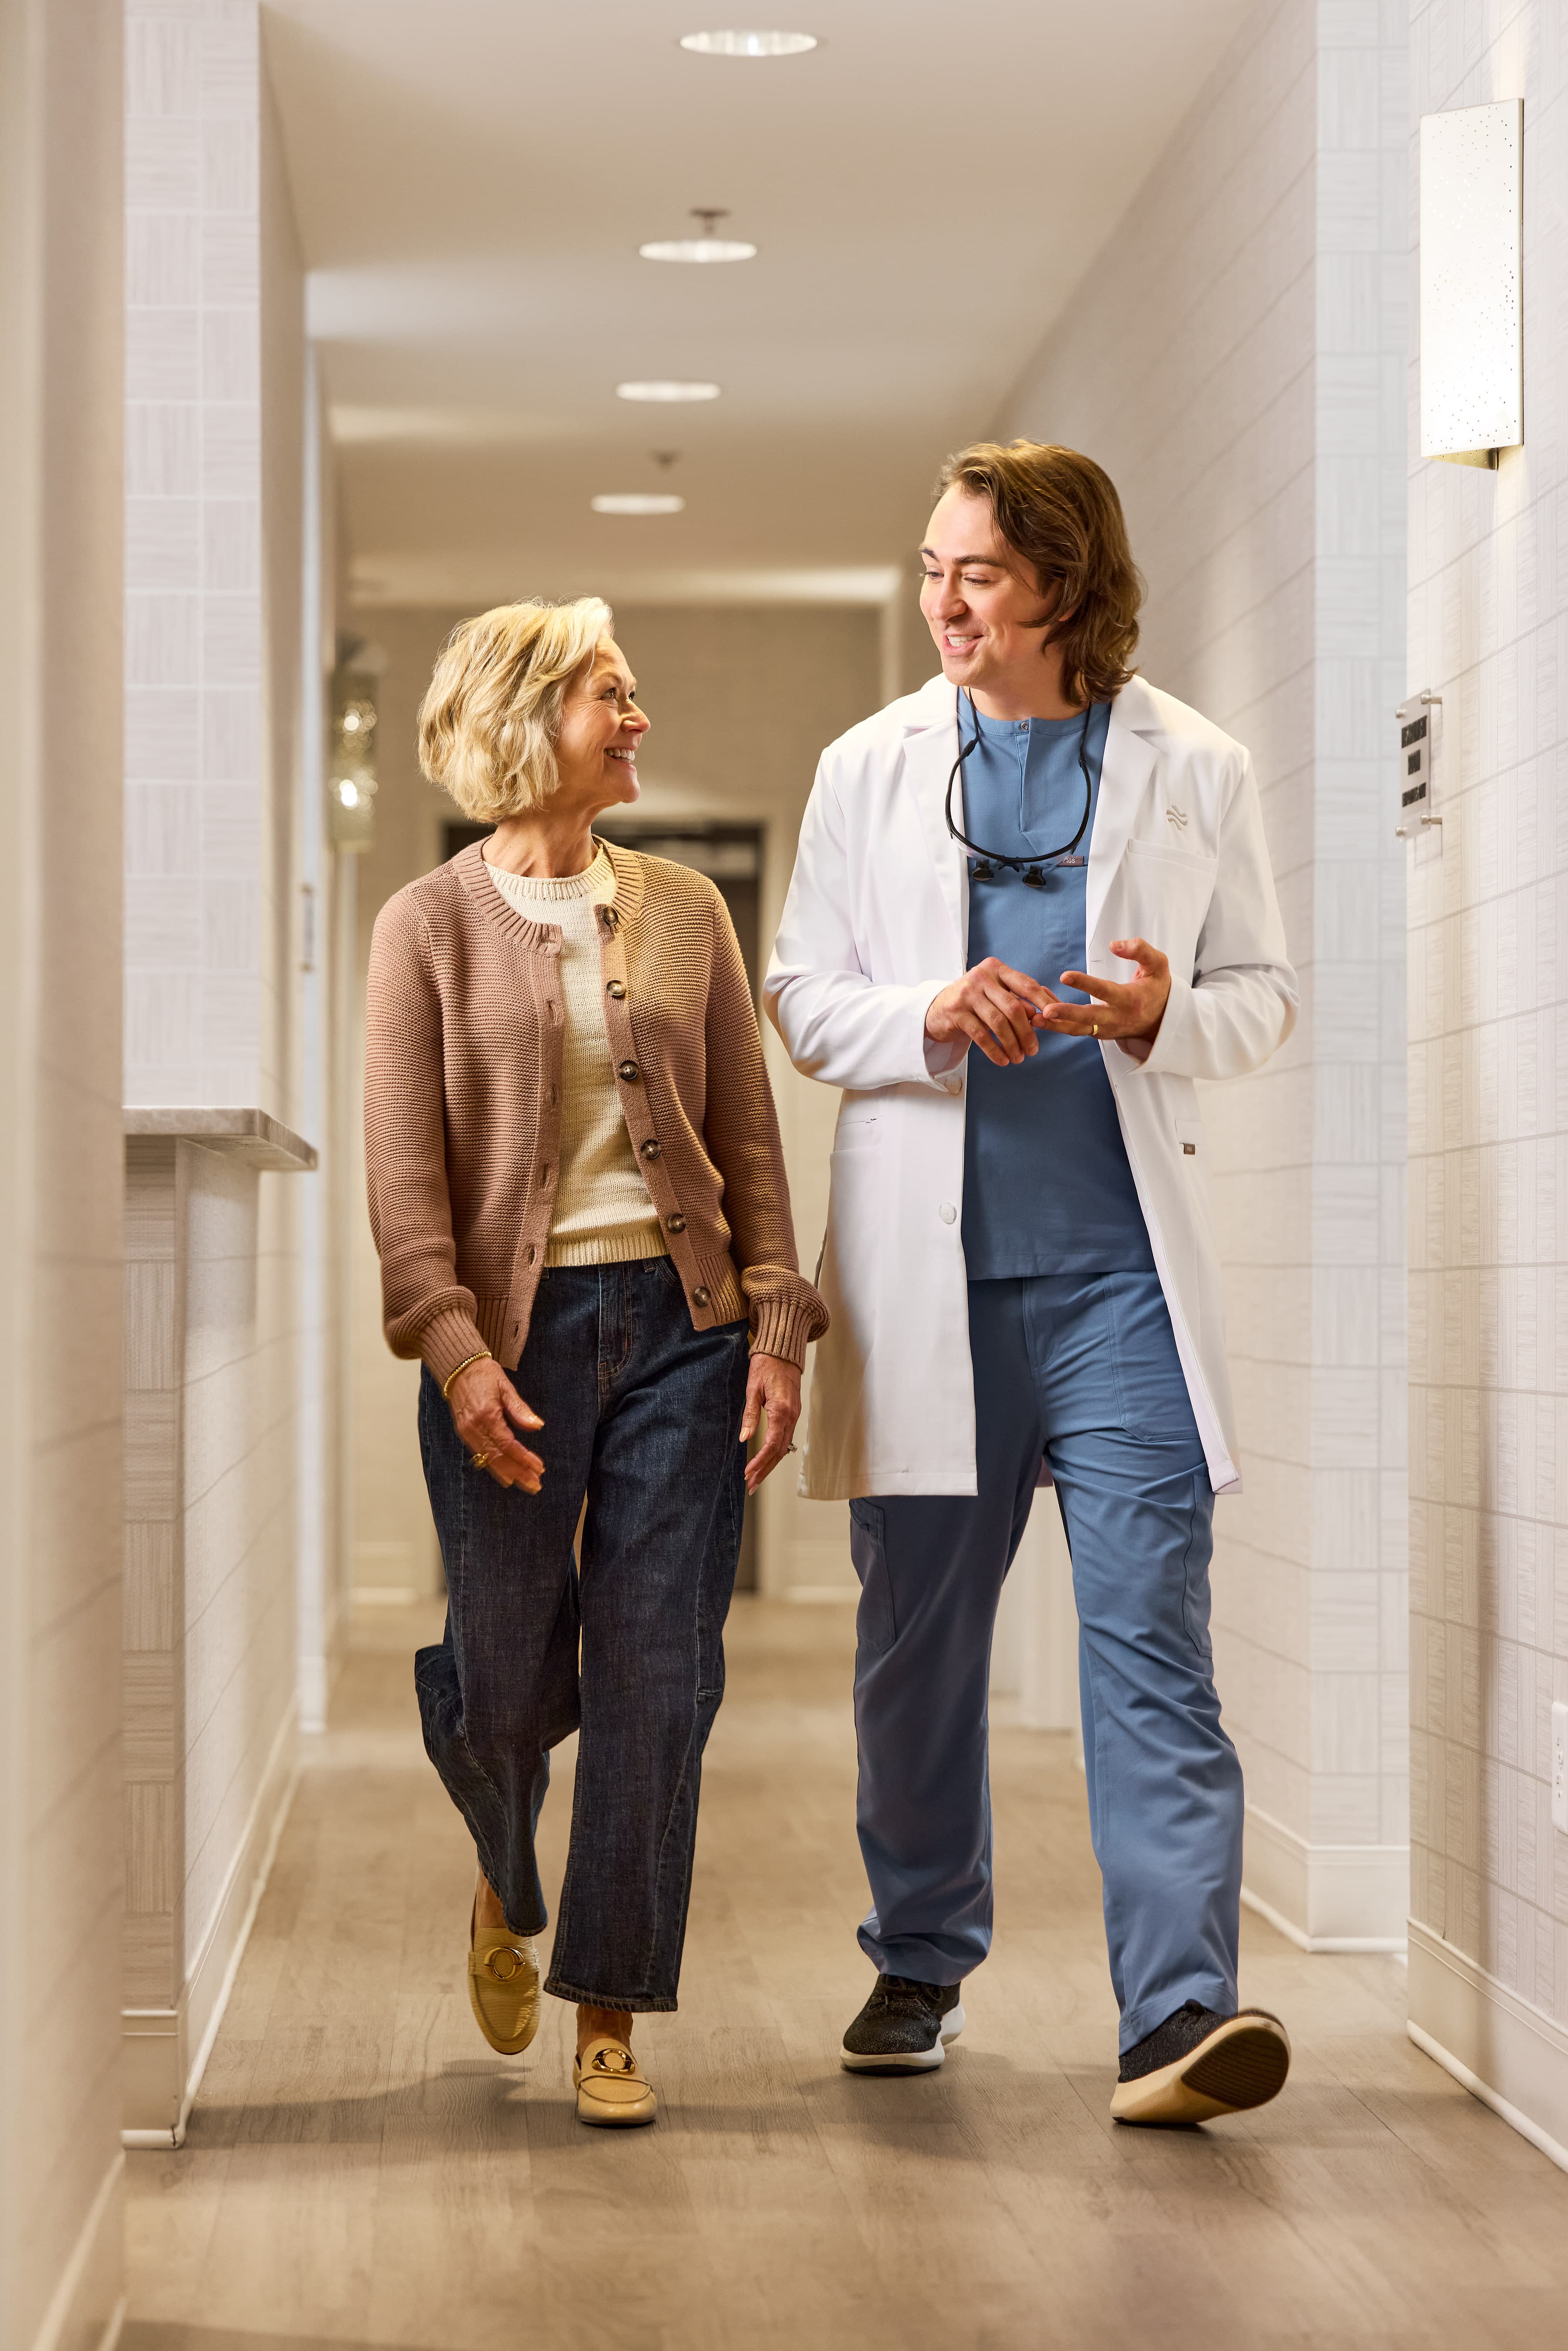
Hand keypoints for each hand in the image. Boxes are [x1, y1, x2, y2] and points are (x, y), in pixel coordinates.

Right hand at [446, 1357, 544, 1491]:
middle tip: (535, 1484)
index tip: (539, 1468)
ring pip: (487, 1460)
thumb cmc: (484, 1374)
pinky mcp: (463, 1432)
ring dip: (507, 1474)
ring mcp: (466, 1431)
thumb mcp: (506, 1387)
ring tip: (525, 1484)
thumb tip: (537, 1426)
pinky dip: (493, 1467)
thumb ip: (520, 1410)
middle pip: (498, 1457)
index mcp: (486, 1415)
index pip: (508, 1445)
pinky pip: (479, 1454)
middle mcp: (474, 1427)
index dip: (524, 1459)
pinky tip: (505, 1475)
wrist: (457, 1367)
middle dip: (518, 1473)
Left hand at [740, 1353, 801, 1492]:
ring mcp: (794, 1415)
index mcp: (781, 1410)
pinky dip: (776, 1452)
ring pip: (784, 1447)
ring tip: (756, 1478)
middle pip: (780, 1451)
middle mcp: (791, 1416)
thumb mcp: (753, 1389)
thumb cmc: (766, 1366)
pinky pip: (786, 1438)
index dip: (760, 1461)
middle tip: (751, 1485)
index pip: (772, 1444)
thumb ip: (750, 1415)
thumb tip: (744, 1438)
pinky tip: (767, 1460)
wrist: (783, 1352)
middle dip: (765, 1470)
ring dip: (770, 1464)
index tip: (749, 1473)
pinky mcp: (793, 1413)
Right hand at [924, 957, 1057, 1066]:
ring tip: (1019, 1058)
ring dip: (1012, 1044)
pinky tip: (1002, 1060)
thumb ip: (1019, 1000)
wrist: (937, 1008)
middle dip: (1027, 1032)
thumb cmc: (975, 1001)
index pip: (1027, 985)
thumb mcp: (997, 995)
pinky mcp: (956, 1012)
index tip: (1055, 1019)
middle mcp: (982, 977)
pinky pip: (981, 1035)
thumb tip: (1042, 1015)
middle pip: (1014, 1007)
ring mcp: (967, 993)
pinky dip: (994, 1051)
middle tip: (1033, 1050)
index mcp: (996, 968)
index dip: (1043, 1003)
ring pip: (998, 1023)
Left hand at [1038, 937, 1171, 1045]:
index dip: (1085, 984)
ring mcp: (1106, 1029)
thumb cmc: (1157, 988)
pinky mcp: (1098, 1034)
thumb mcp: (1158, 965)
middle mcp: (1117, 1018)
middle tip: (1045, 1012)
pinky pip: (1076, 1029)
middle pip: (1089, 1018)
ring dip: (1055, 1026)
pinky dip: (1058, 1025)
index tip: (1065, 976)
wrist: (1161, 1020)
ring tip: (1033, 1019)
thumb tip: (1114, 944)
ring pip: (1078, 1029)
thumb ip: (1140, 950)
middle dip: (1066, 1015)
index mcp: (1130, 999)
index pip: (1105, 991)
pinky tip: (1039, 1014)